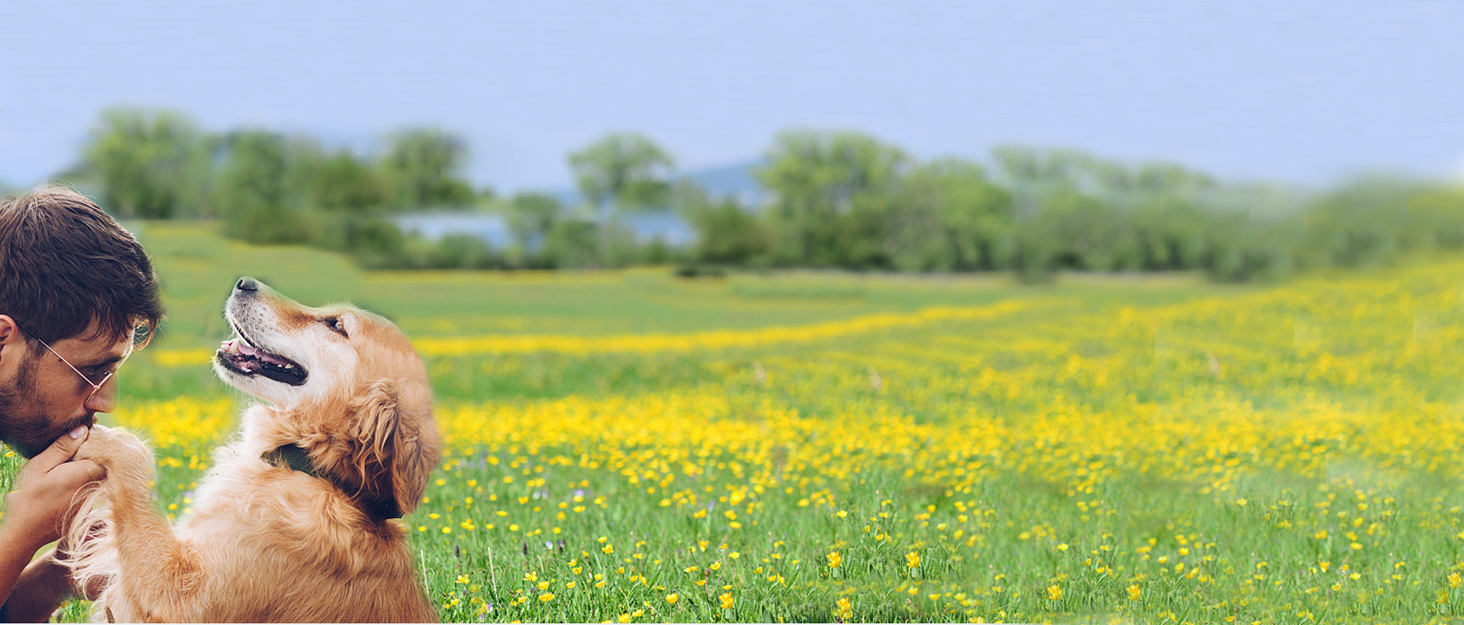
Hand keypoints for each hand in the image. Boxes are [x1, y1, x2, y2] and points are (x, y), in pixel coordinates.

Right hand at [0, 426, 105, 554]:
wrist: (24, 533)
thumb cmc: (28, 497)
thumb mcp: (40, 466)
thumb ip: (63, 447)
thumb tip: (84, 429)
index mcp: (86, 472)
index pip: (106, 452)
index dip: (98, 444)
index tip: (87, 439)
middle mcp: (96, 486)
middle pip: (106, 465)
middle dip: (97, 456)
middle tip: (78, 453)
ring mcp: (94, 500)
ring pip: (100, 478)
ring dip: (91, 470)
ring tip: (71, 467)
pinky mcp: (88, 509)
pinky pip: (94, 490)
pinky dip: (86, 483)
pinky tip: (68, 483)